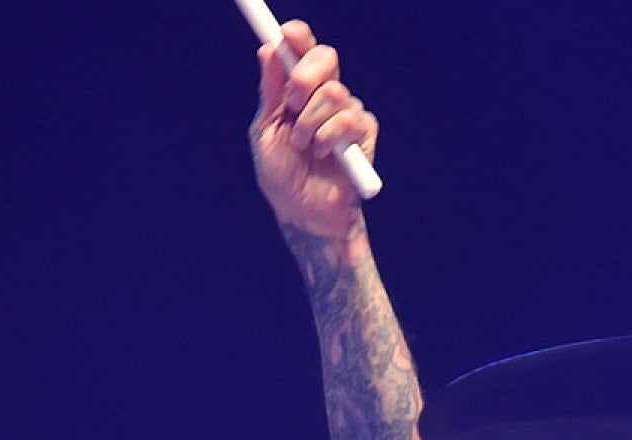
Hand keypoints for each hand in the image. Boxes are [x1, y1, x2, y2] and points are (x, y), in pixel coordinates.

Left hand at [250, 21, 377, 238]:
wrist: (302, 214)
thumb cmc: (282, 176)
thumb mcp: (266, 132)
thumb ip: (270, 93)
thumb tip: (268, 50)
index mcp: (299, 91)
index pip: (304, 52)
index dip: (299, 38)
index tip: (288, 33)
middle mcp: (326, 96)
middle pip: (327, 58)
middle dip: (305, 75)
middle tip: (292, 103)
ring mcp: (348, 112)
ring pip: (334, 93)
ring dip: (309, 123)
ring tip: (304, 147)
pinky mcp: (365, 133)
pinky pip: (348, 119)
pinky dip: (328, 138)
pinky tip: (323, 155)